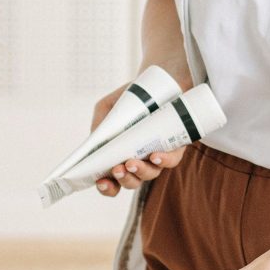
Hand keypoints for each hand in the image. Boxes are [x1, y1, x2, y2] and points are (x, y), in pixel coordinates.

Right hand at [88, 80, 191, 197]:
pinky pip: (172, 160)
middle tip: (117, 169)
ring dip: (140, 171)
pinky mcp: (175, 146)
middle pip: (132, 182)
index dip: (107, 187)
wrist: (155, 81)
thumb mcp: (107, 108)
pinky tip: (155, 155)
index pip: (113, 182)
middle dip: (124, 180)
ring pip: (151, 174)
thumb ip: (99, 126)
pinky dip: (164, 160)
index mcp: (119, 156)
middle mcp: (139, 160)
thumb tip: (94, 144)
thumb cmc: (129, 98)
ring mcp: (157, 155)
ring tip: (131, 162)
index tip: (101, 183)